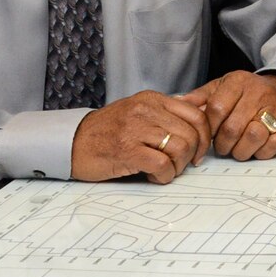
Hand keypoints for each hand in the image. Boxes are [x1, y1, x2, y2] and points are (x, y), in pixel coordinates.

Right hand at [71, 91, 211, 182]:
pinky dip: (164, 176)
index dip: (204, 136)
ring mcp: (135, 129)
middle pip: (192, 133)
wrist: (71, 143)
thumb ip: (165, 114)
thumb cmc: (107, 132)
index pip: (196, 113)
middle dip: (191, 155)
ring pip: (180, 148)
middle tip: (179, 165)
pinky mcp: (127, 150)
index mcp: (152, 99)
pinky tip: (153, 177)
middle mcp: (145, 110)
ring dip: (177, 167)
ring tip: (164, 171)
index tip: (197, 151)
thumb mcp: (138, 113)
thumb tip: (200, 121)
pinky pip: (162, 164)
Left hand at [183, 70, 275, 160]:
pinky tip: (256, 148)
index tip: (208, 135)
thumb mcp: (225, 86)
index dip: (209, 128)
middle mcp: (258, 93)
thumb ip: (201, 96)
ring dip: (240, 150)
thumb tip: (177, 102)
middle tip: (222, 146)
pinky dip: (260, 153)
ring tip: (237, 149)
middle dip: (222, 144)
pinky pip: (271, 146)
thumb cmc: (250, 93)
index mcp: (238, 82)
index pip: (216, 109)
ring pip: (252, 137)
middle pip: (232, 128)